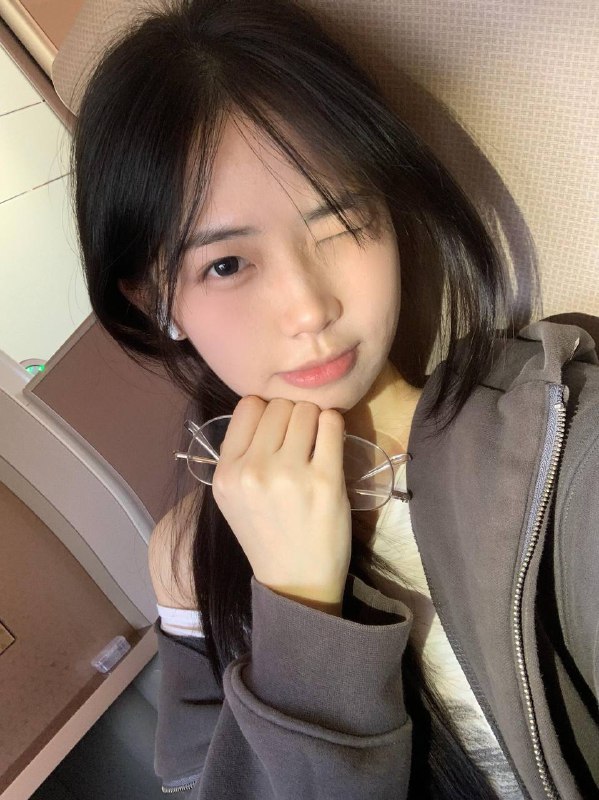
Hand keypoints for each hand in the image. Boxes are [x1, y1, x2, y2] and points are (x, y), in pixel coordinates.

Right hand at [211, 396, 351, 613]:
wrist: (295, 580)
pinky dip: (333, 424)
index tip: (277, 430)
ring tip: (315, 442)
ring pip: (305, 410)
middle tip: (300, 438)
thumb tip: (265, 407)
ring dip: (314, 419)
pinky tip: (331, 440)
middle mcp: (253, 470)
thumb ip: (241, 454)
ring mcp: (289, 474)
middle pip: (278, 405)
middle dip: (292, 414)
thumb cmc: (266, 534)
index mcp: (226, 472)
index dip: (266, 412)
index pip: (248, 406)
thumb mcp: (233, 496)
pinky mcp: (324, 480)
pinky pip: (331, 424)